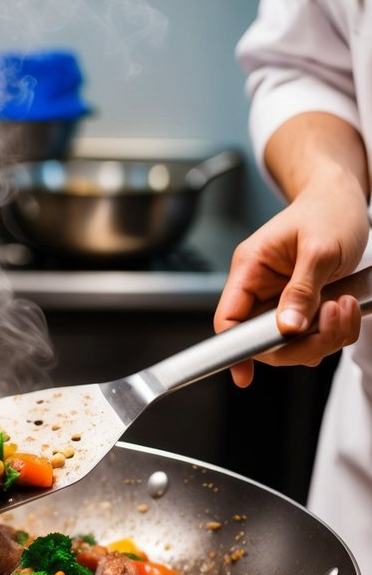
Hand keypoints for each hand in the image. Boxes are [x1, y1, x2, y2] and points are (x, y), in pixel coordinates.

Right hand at [214, 178, 366, 386]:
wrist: (343, 199)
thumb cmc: (328, 211)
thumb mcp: (319, 249)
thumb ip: (302, 290)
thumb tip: (287, 328)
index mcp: (250, 269)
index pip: (229, 319)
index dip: (233, 350)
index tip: (244, 375)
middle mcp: (261, 288)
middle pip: (264, 340)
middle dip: (302, 342)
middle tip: (331, 321)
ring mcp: (282, 300)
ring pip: (293, 343)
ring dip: (324, 337)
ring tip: (345, 306)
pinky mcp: (303, 306)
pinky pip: (312, 335)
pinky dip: (334, 332)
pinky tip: (346, 308)